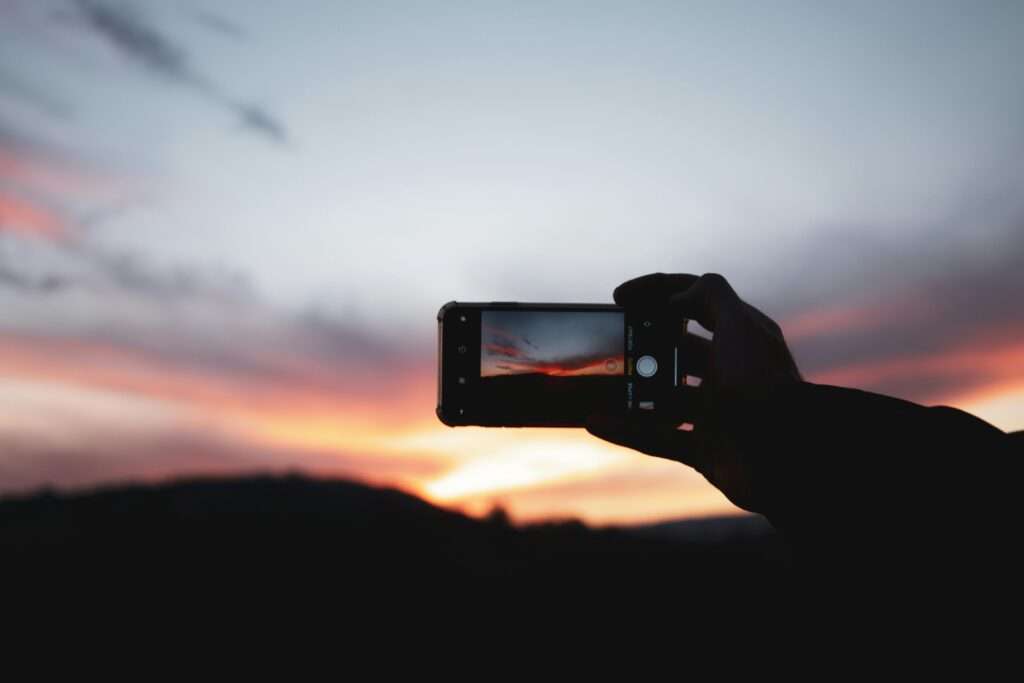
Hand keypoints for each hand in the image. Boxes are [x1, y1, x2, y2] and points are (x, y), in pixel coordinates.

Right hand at [587, 273, 801, 513]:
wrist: (786, 461)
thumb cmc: (763, 389)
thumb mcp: (740, 328)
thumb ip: (709, 297)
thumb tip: (675, 296)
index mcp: (741, 336)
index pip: (695, 299)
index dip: (657, 291)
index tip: (619, 298)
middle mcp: (729, 370)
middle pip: (675, 348)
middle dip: (641, 343)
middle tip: (608, 343)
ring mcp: (716, 411)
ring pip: (663, 396)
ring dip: (631, 390)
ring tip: (598, 384)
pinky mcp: (705, 448)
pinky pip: (657, 438)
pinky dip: (626, 431)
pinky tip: (594, 422)